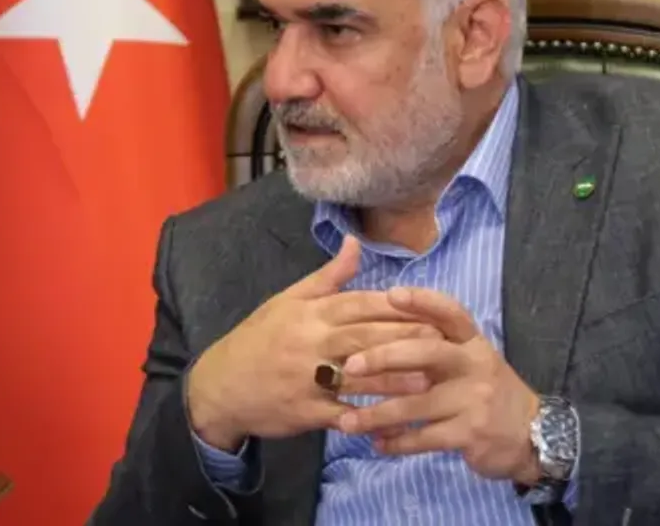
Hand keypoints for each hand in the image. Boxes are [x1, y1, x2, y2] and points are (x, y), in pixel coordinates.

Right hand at [186, 237, 442, 449]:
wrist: (219, 386)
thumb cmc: (259, 339)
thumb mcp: (287, 300)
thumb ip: (328, 276)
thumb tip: (356, 241)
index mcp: (310, 313)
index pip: (359, 304)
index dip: (395, 306)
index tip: (429, 308)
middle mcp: (311, 342)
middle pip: (363, 337)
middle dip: (403, 338)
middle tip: (440, 340)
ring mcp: (307, 378)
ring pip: (356, 376)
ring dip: (393, 379)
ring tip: (428, 378)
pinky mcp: (305, 411)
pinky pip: (339, 413)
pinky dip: (365, 416)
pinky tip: (392, 418)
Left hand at [335, 287, 541, 483]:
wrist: (532, 434)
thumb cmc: (487, 391)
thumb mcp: (472, 360)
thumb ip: (438, 345)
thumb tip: (387, 326)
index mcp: (473, 342)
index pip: (450, 312)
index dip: (422, 300)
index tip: (390, 293)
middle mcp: (475, 364)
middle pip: (427, 351)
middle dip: (385, 356)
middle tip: (351, 365)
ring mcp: (474, 399)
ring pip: (416, 403)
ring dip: (377, 413)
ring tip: (347, 422)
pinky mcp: (471, 432)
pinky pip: (425, 437)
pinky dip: (397, 442)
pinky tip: (377, 444)